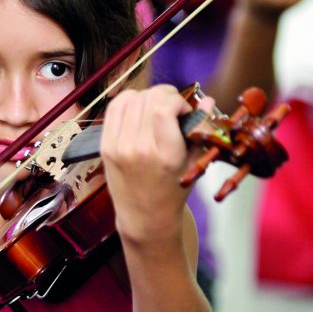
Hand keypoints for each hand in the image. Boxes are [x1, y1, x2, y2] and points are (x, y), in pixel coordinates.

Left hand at [99, 85, 214, 244]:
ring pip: (130, 98)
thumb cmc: (174, 189)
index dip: (177, 100)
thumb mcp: (194, 162)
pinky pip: (114, 107)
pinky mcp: (105, 145)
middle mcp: (139, 149)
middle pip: (148, 98)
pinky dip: (129, 100)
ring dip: (148, 96)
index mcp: (165, 155)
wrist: (144, 216)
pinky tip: (140, 109)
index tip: (184, 110)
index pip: (163, 109)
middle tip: (173, 107)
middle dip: (166, 95)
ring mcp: (118, 147)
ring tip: (157, 108)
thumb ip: (201, 129)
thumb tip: (207, 99)